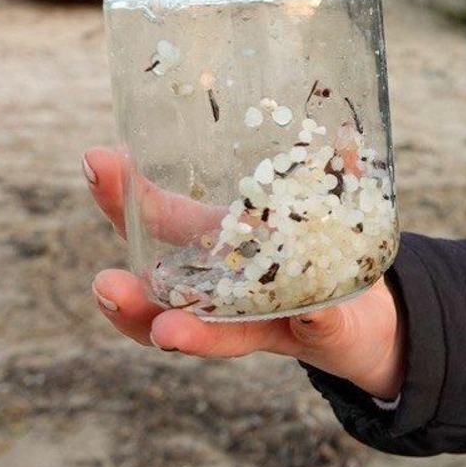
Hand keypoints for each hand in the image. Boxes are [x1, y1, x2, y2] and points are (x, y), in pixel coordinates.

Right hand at [83, 148, 406, 399]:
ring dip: (192, 334)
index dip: (124, 194)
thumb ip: (336, 174)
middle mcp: (227, 290)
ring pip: (218, 335)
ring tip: (167, 333)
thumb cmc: (331, 256)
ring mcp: (263, 320)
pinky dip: (313, 321)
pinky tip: (310, 315)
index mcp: (221, 243)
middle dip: (132, 295)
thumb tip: (344, 130)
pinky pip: (313, 329)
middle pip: (168, 294)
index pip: (160, 219)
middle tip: (104, 285)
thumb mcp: (328, 206)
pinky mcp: (312, 335)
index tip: (96, 160)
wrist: (369, 322)